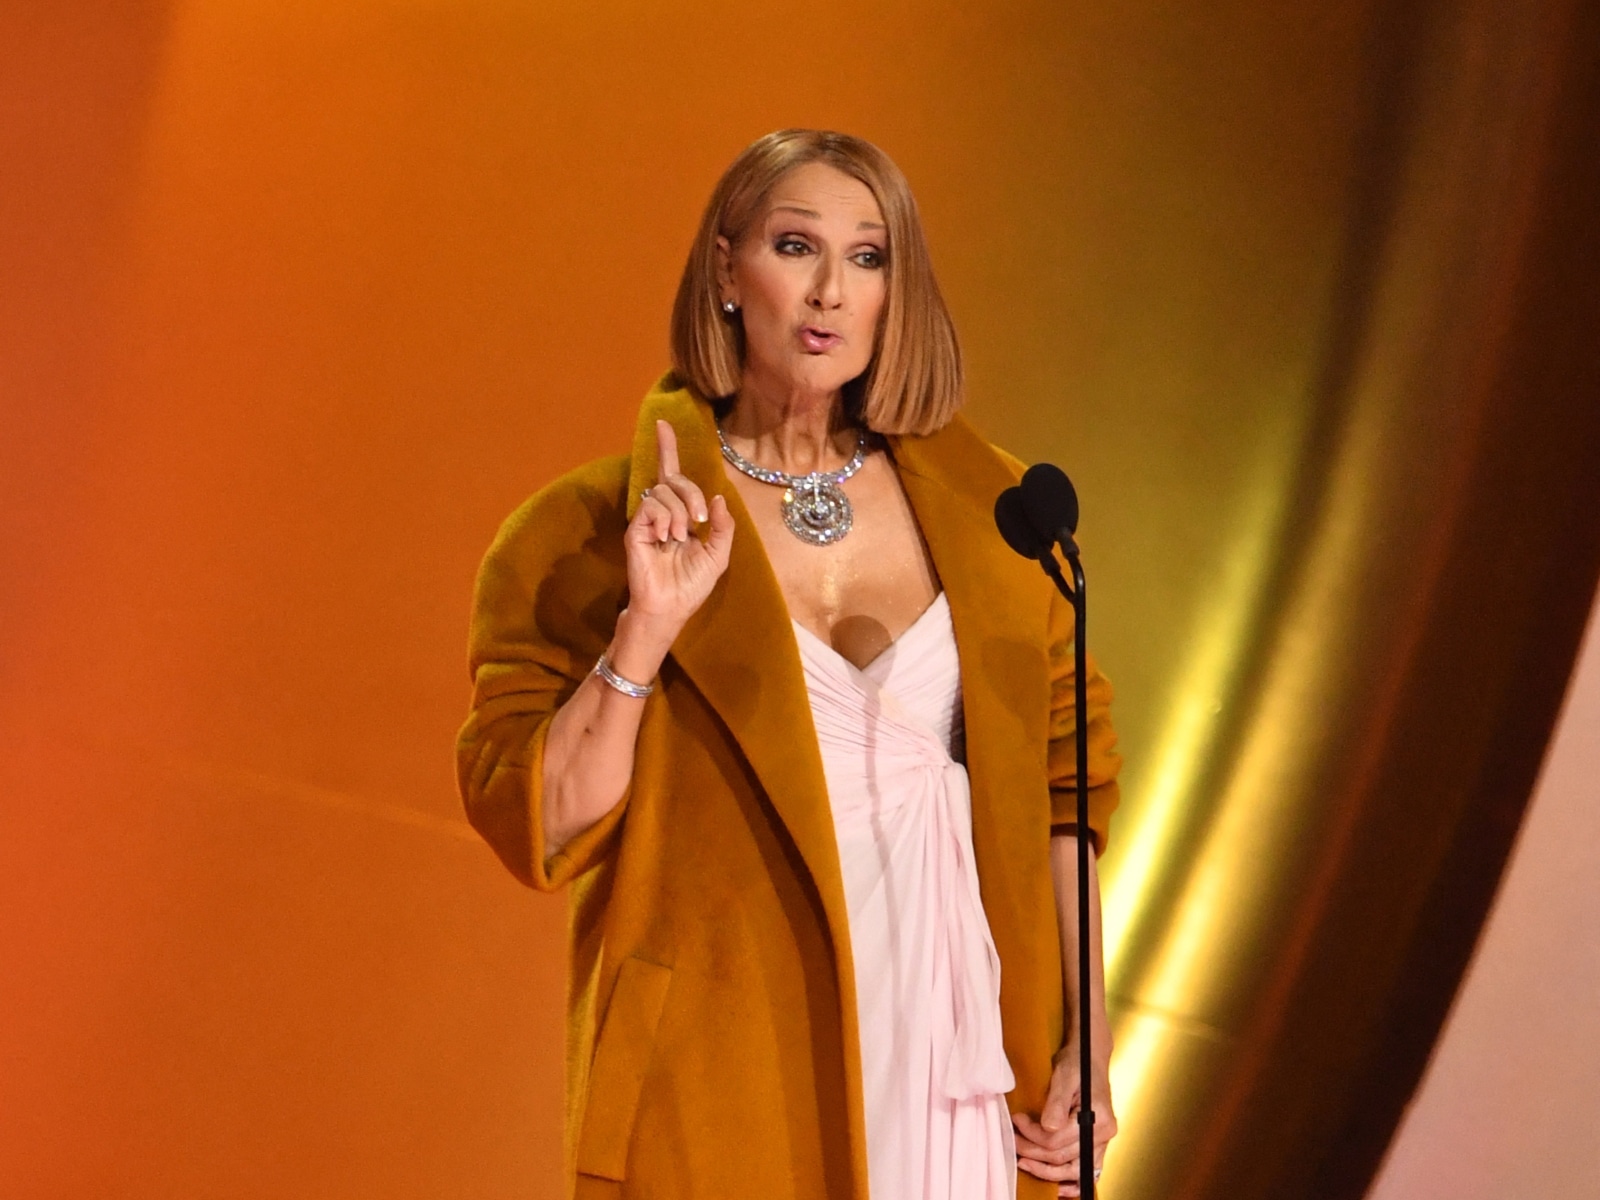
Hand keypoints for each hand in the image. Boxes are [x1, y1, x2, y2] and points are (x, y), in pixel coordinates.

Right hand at [623, 420, 734, 643]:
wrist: (670, 608)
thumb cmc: (691, 586)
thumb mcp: (718, 555)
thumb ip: (723, 527)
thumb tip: (719, 498)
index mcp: (681, 516)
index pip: (672, 476)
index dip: (667, 449)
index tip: (662, 424)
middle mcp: (662, 514)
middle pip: (674, 480)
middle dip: (691, 494)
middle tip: (699, 520)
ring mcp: (647, 521)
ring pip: (663, 492)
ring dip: (679, 512)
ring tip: (679, 537)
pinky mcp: (634, 530)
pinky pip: (650, 506)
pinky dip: (663, 519)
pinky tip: (665, 537)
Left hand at [1012, 1042, 1116, 1196]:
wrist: (1090, 1058)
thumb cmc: (1078, 1063)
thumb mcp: (1065, 1076)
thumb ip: (1057, 1102)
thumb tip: (1048, 1127)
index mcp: (1098, 1118)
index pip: (1057, 1139)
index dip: (1032, 1134)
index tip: (1017, 1121)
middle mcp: (1103, 1134)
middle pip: (1062, 1156)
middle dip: (1033, 1151)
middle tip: (1013, 1140)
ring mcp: (1102, 1142)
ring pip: (1072, 1170)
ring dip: (1046, 1171)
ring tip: (1024, 1162)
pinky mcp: (1096, 1145)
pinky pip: (1087, 1172)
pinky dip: (1071, 1182)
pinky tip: (1057, 1187)